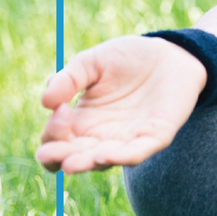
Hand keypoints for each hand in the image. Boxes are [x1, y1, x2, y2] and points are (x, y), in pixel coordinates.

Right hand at [36, 37, 207, 174]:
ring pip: (104, 162)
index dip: (51, 133)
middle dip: (61, 159)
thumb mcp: (92, 62)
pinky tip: (105, 154)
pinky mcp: (156, 137)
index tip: (59, 109)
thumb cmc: (128, 58)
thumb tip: (45, 102)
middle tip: (51, 153)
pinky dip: (122, 157)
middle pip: (74, 159)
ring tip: (74, 162)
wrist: (171, 52)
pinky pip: (138, 154)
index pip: (57, 143)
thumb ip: (68, 79)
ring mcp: (129, 140)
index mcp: (82, 122)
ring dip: (88, 163)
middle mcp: (102, 137)